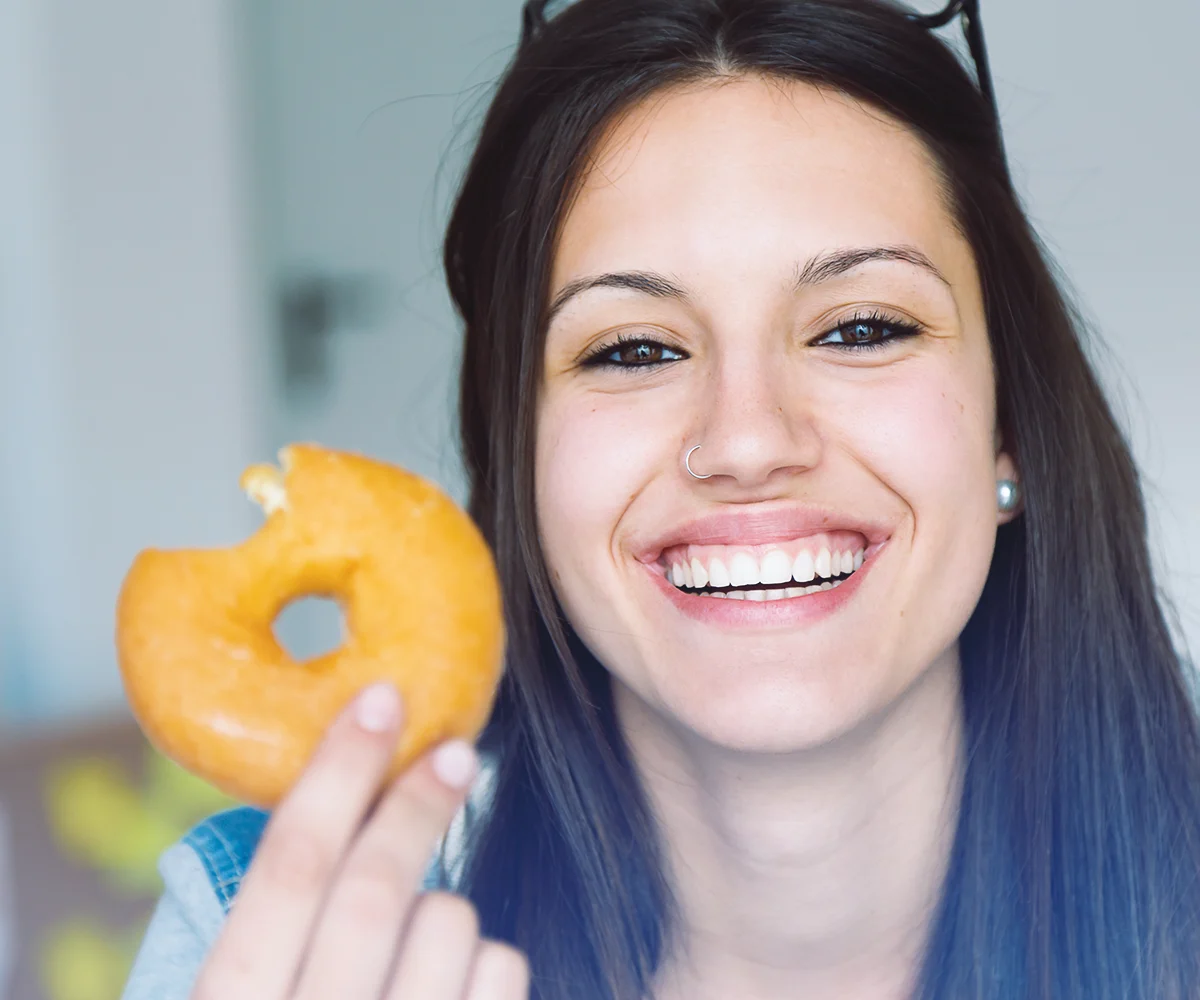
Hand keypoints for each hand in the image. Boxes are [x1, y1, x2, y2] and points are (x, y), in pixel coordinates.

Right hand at [190, 683, 528, 998]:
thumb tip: (330, 827)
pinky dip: (486, 962)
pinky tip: (453, 996)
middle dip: (417, 804)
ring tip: (418, 950)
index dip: (337, 773)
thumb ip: (271, 946)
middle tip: (454, 751)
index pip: (286, 870)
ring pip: (451, 924)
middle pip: (377, 888)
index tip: (380, 700)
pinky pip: (500, 972)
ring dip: (446, 911)